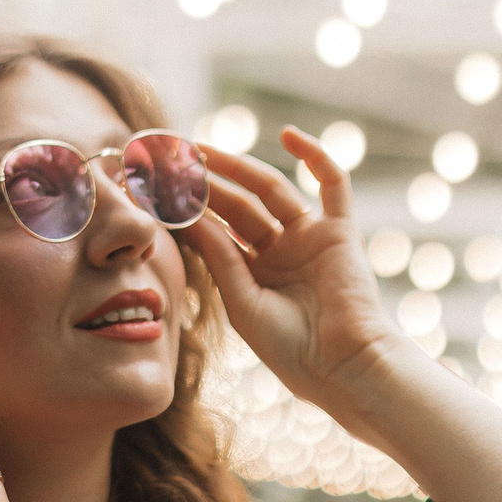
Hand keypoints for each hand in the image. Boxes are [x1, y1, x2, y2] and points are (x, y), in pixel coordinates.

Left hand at [190, 125, 402, 418]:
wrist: (344, 367)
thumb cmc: (293, 350)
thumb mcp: (243, 303)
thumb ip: (221, 258)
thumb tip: (192, 218)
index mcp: (255, 274)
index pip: (217, 230)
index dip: (190, 209)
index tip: (158, 190)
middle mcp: (281, 251)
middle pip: (238, 206)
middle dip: (206, 183)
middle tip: (173, 159)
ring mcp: (310, 238)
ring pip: (271, 191)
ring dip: (239, 167)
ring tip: (202, 149)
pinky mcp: (340, 231)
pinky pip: (333, 184)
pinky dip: (316, 156)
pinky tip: (288, 134)